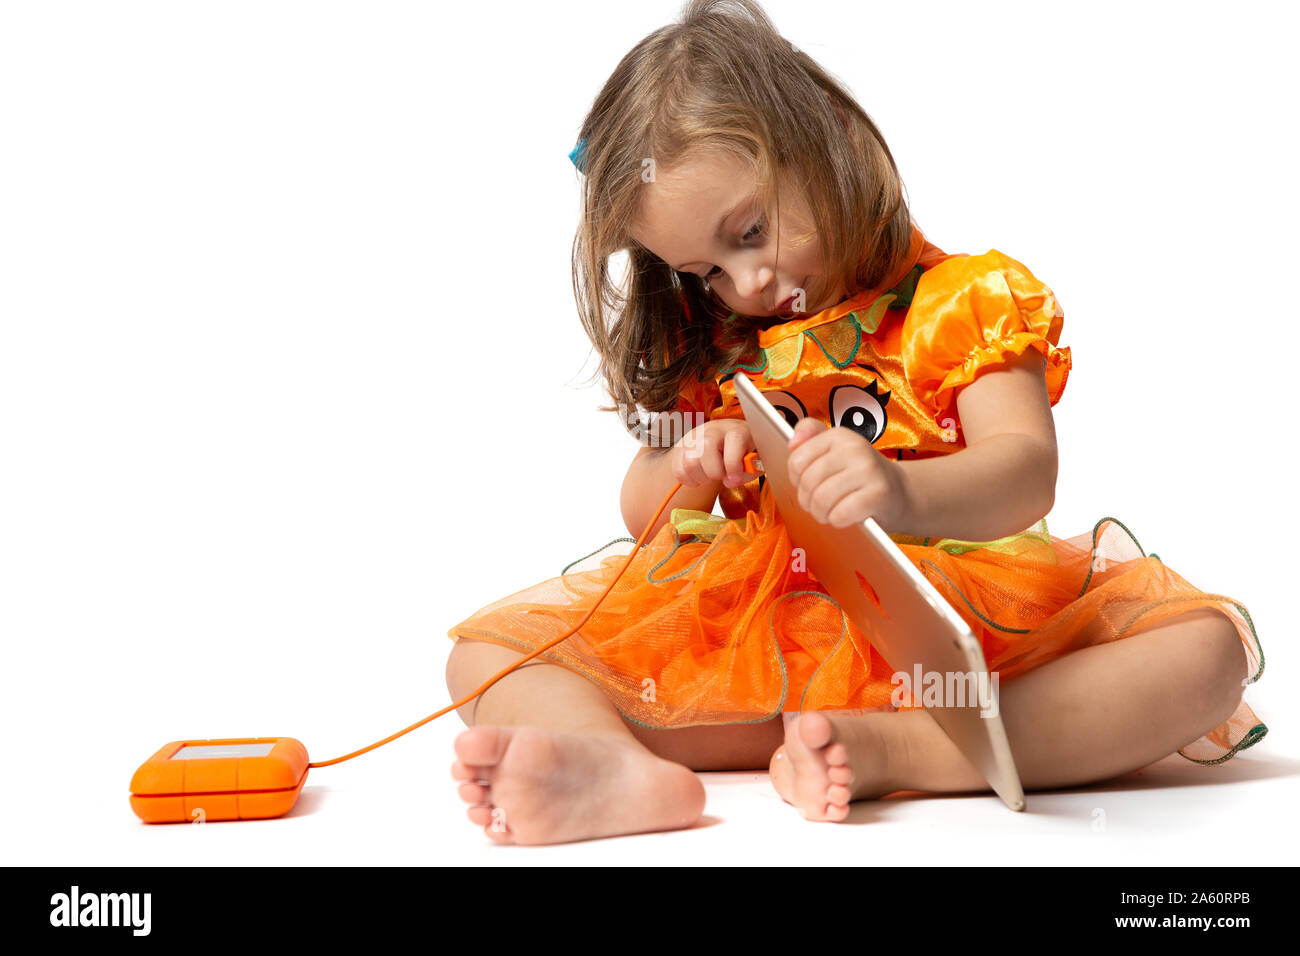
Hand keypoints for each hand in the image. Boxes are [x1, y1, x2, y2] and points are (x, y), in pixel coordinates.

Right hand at [670, 419, 756, 488]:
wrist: (725, 442)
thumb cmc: (742, 453)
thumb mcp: (754, 461)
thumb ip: (748, 472)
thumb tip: (730, 480)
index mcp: (736, 430)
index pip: (733, 441)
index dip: (733, 465)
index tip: (735, 478)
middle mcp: (713, 429)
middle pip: (705, 449)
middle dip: (715, 472)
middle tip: (722, 474)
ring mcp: (694, 437)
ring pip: (689, 463)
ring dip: (702, 478)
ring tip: (711, 475)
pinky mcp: (681, 447)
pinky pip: (678, 470)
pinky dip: (689, 480)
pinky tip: (700, 475)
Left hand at [786, 418, 910, 528]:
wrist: (899, 491)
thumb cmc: (858, 473)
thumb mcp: (835, 450)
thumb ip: (810, 438)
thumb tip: (792, 441)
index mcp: (839, 435)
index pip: (797, 460)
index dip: (796, 479)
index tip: (807, 484)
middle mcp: (855, 448)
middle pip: (808, 481)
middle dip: (807, 500)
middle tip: (816, 505)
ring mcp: (868, 470)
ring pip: (821, 499)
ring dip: (820, 513)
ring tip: (827, 513)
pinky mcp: (878, 494)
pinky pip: (841, 513)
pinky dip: (837, 520)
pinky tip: (843, 518)